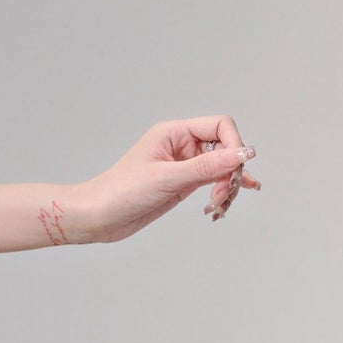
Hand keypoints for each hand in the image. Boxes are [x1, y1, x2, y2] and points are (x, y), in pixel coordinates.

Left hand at [76, 115, 260, 245]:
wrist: (98, 217)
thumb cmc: (121, 191)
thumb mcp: (167, 178)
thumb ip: (207, 167)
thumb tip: (244, 154)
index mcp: (174, 132)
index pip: (220, 126)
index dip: (234, 145)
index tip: (235, 171)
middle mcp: (181, 145)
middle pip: (226, 148)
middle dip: (231, 171)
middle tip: (223, 195)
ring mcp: (183, 165)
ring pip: (223, 168)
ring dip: (228, 186)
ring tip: (219, 206)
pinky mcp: (183, 184)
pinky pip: (213, 183)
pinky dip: (221, 194)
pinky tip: (223, 206)